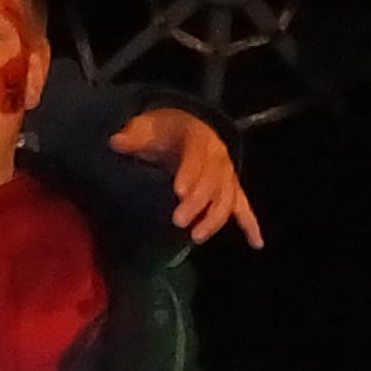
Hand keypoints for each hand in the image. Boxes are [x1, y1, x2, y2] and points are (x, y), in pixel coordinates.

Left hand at [111, 106, 265, 250]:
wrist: (186, 129)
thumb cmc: (163, 131)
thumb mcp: (146, 126)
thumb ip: (132, 136)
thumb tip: (115, 141)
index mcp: (199, 136)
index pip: (198, 155)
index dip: (191, 173)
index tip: (178, 191)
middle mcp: (219, 155)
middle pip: (214, 180)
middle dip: (198, 202)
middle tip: (178, 221)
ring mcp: (227, 174)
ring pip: (227, 197)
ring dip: (214, 218)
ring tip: (196, 236)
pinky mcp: (230, 190)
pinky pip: (243, 207)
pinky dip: (250, 225)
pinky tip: (256, 243)